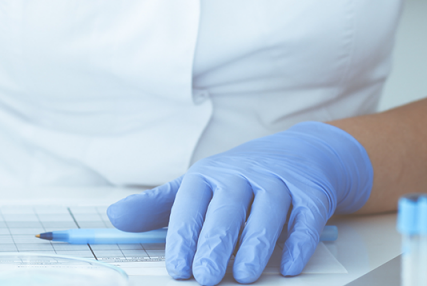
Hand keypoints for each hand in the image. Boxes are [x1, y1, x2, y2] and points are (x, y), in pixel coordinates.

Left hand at [107, 122, 372, 284]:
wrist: (304, 153)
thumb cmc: (240, 178)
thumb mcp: (197, 186)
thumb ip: (157, 206)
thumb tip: (114, 217)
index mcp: (209, 175)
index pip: (191, 203)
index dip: (183, 235)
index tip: (176, 268)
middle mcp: (244, 175)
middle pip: (228, 208)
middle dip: (215, 242)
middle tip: (204, 276)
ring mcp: (280, 182)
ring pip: (268, 212)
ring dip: (255, 245)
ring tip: (242, 276)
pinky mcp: (313, 194)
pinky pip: (306, 218)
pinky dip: (299, 242)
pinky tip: (289, 266)